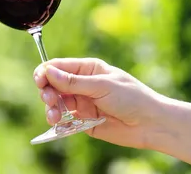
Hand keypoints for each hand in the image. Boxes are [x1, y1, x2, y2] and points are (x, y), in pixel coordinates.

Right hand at [34, 58, 164, 148]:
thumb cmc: (131, 98)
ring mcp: (83, 103)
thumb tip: (48, 71)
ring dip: (51, 108)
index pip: (59, 67)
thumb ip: (74, 82)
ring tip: (54, 117)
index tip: (40, 81)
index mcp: (88, 69)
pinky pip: (65, 120)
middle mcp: (82, 84)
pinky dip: (58, 122)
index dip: (45, 72)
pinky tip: (59, 124)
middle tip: (50, 101)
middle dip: (47, 92)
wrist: (150, 124)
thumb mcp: (101, 86)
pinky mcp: (84, 121)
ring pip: (57, 103)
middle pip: (53, 85)